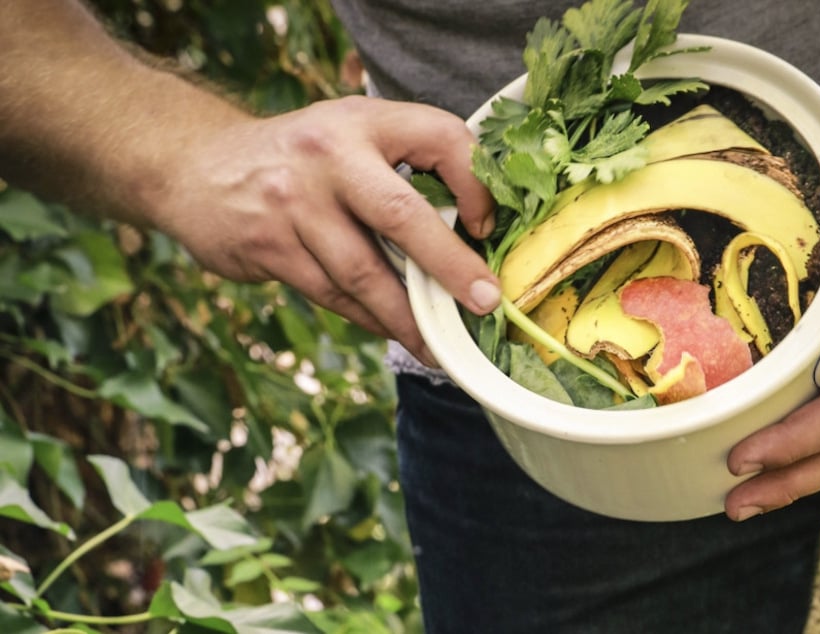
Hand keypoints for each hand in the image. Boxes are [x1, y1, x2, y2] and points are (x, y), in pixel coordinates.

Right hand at [157, 95, 499, 364]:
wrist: (194, 164)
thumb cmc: (297, 158)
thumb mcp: (348, 135)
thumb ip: (401, 166)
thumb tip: (469, 229)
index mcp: (362, 121)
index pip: (439, 137)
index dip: (474, 183)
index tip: (486, 225)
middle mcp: (328, 156)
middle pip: (401, 215)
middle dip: (450, 266)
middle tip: (486, 303)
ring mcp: (293, 203)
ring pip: (364, 272)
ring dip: (408, 316)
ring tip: (441, 345)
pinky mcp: (268, 246)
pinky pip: (332, 293)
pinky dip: (369, 318)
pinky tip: (394, 332)